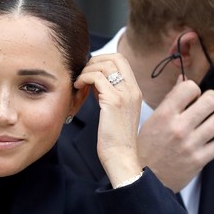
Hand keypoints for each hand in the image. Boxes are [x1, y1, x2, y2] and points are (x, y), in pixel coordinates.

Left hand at [74, 53, 142, 186]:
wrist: (120, 155)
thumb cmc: (115, 138)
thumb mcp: (115, 111)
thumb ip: (108, 93)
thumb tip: (94, 80)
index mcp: (135, 91)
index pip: (122, 60)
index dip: (104, 59)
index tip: (90, 70)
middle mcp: (132, 90)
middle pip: (115, 58)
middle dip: (95, 61)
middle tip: (83, 72)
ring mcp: (125, 94)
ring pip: (105, 65)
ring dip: (87, 70)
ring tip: (79, 82)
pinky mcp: (114, 101)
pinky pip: (97, 78)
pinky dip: (84, 78)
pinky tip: (78, 87)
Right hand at [138, 78, 213, 191]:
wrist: (142, 180)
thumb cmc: (145, 149)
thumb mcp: (151, 121)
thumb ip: (169, 101)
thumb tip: (183, 80)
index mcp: (164, 115)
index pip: (189, 88)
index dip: (194, 88)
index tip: (193, 93)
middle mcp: (179, 128)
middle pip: (209, 101)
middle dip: (213, 96)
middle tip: (212, 99)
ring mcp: (191, 145)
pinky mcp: (200, 159)